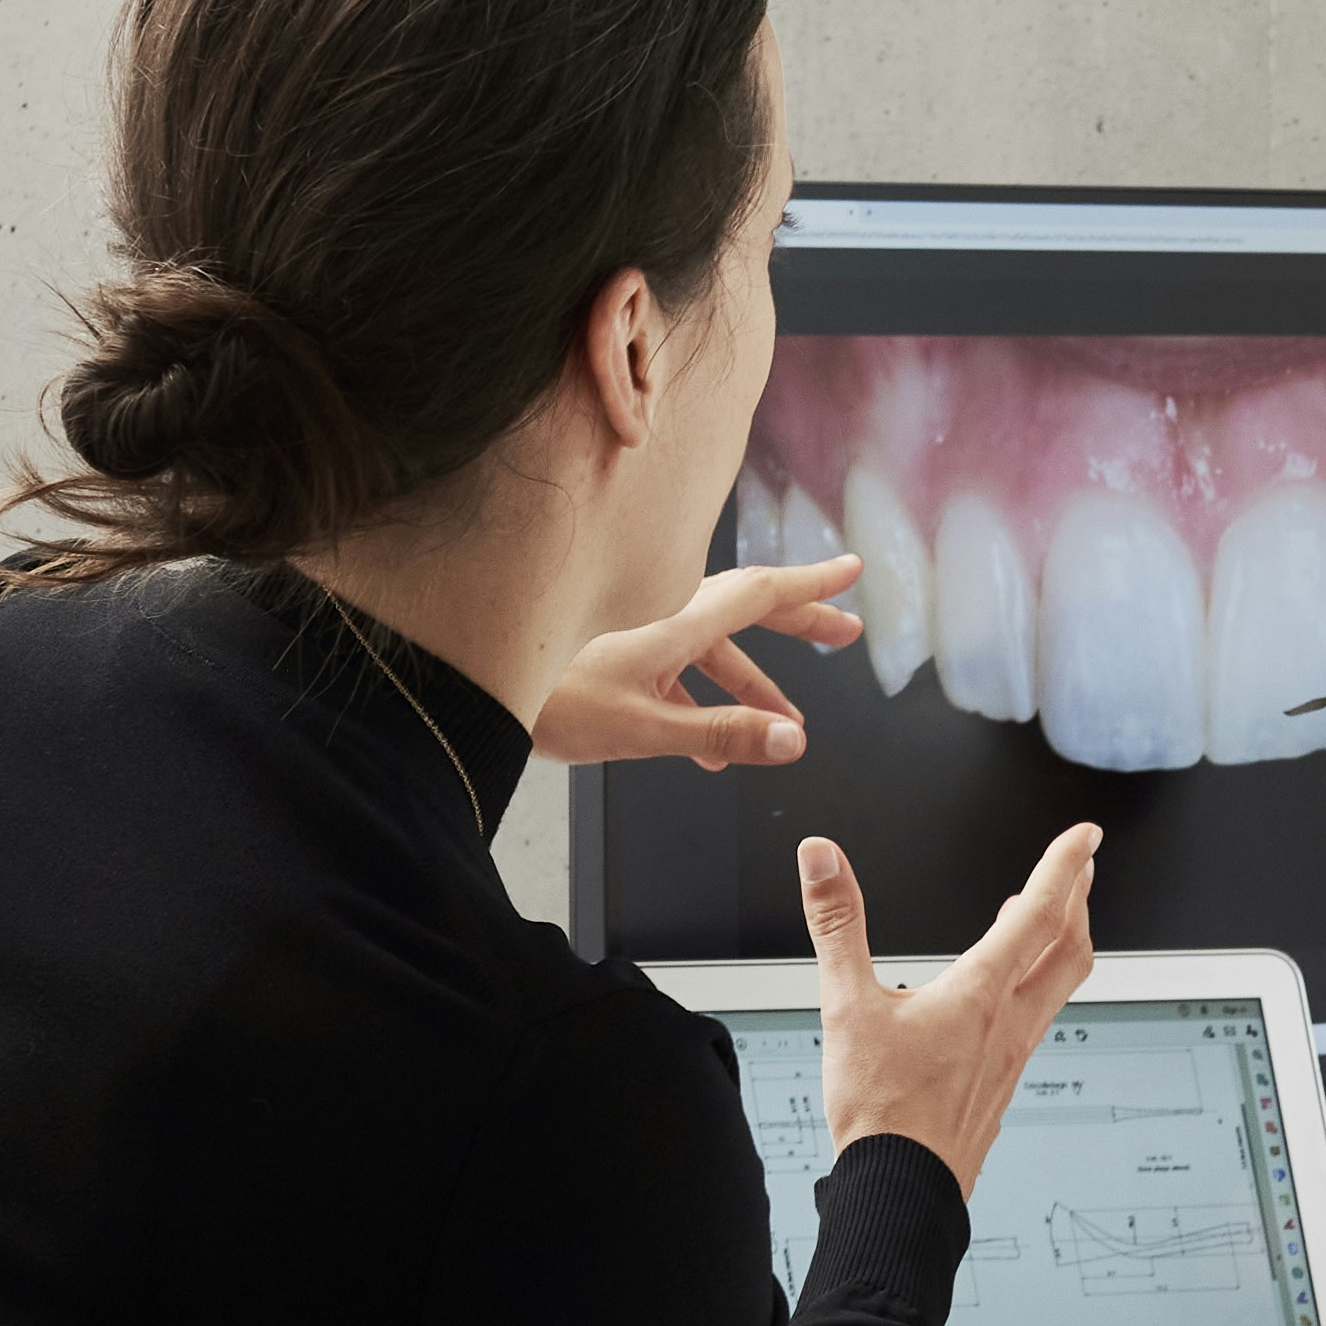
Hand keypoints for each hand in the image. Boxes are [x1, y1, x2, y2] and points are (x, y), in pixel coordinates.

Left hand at [534, 556, 862, 768]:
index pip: (762, 593)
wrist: (472, 691)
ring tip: (789, 723)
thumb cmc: (549, 703)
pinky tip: (710, 755)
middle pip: (747, 612)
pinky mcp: (613, 663)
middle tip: (845, 632)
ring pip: (712, 651)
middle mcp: (661, 617)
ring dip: (755, 684)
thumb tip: (791, 742)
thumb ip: (721, 734)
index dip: (812, 583)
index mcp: (676, 621)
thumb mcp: (646, 728)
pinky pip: (677, 677)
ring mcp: (635, 638)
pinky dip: (706, 705)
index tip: (852, 570)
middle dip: (800, 624)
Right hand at [805, 821, 1099, 1194]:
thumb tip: (822, 860)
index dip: (1064, 866)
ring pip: (1058, 988)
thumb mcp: (845, 1007)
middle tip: (1083, 867)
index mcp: (980, 995)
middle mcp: (1009, 1024)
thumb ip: (837, 925)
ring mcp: (1012, 1058)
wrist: (902, 1192)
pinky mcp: (1001, 1085)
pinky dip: (1036, 987)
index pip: (1038, 913)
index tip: (1085, 836)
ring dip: (1062, 944)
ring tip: (1049, 920)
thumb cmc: (881, 1112)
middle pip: (1069, 949)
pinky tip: (1007, 998)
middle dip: (1079, 899)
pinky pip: (1036, 1023)